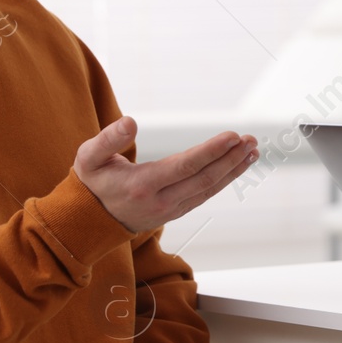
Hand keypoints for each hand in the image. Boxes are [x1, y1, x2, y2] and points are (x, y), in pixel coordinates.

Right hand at [75, 117, 257, 233]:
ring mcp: (172, 209)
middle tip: (251, 139)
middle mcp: (162, 201)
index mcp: (142, 185)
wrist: (91, 221)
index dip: (211, 151)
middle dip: (231, 158)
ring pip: (209, 188)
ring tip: (253, 150)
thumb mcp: (89, 158)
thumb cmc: (92, 183)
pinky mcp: (177, 210)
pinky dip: (225, 178)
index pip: (185, 166)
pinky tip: (238, 164)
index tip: (232, 136)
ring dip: (234, 168)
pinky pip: (206, 193)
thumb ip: (108, 139)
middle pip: (204, 179)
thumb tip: (130, 121)